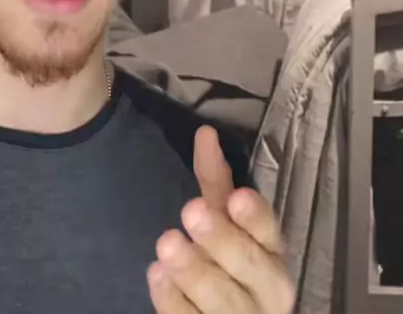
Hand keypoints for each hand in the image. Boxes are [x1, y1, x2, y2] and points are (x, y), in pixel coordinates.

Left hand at [147, 126, 294, 313]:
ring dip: (194, 271)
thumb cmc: (225, 258)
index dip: (254, 217)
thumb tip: (205, 131)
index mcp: (271, 250)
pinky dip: (174, 301)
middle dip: (220, 238)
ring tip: (166, 244)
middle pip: (249, 265)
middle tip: (190, 211)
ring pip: (223, 299)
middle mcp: (267, 288)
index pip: (269, 231)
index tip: (236, 198)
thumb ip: (215, 178)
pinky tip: (157, 277)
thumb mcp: (222, 218)